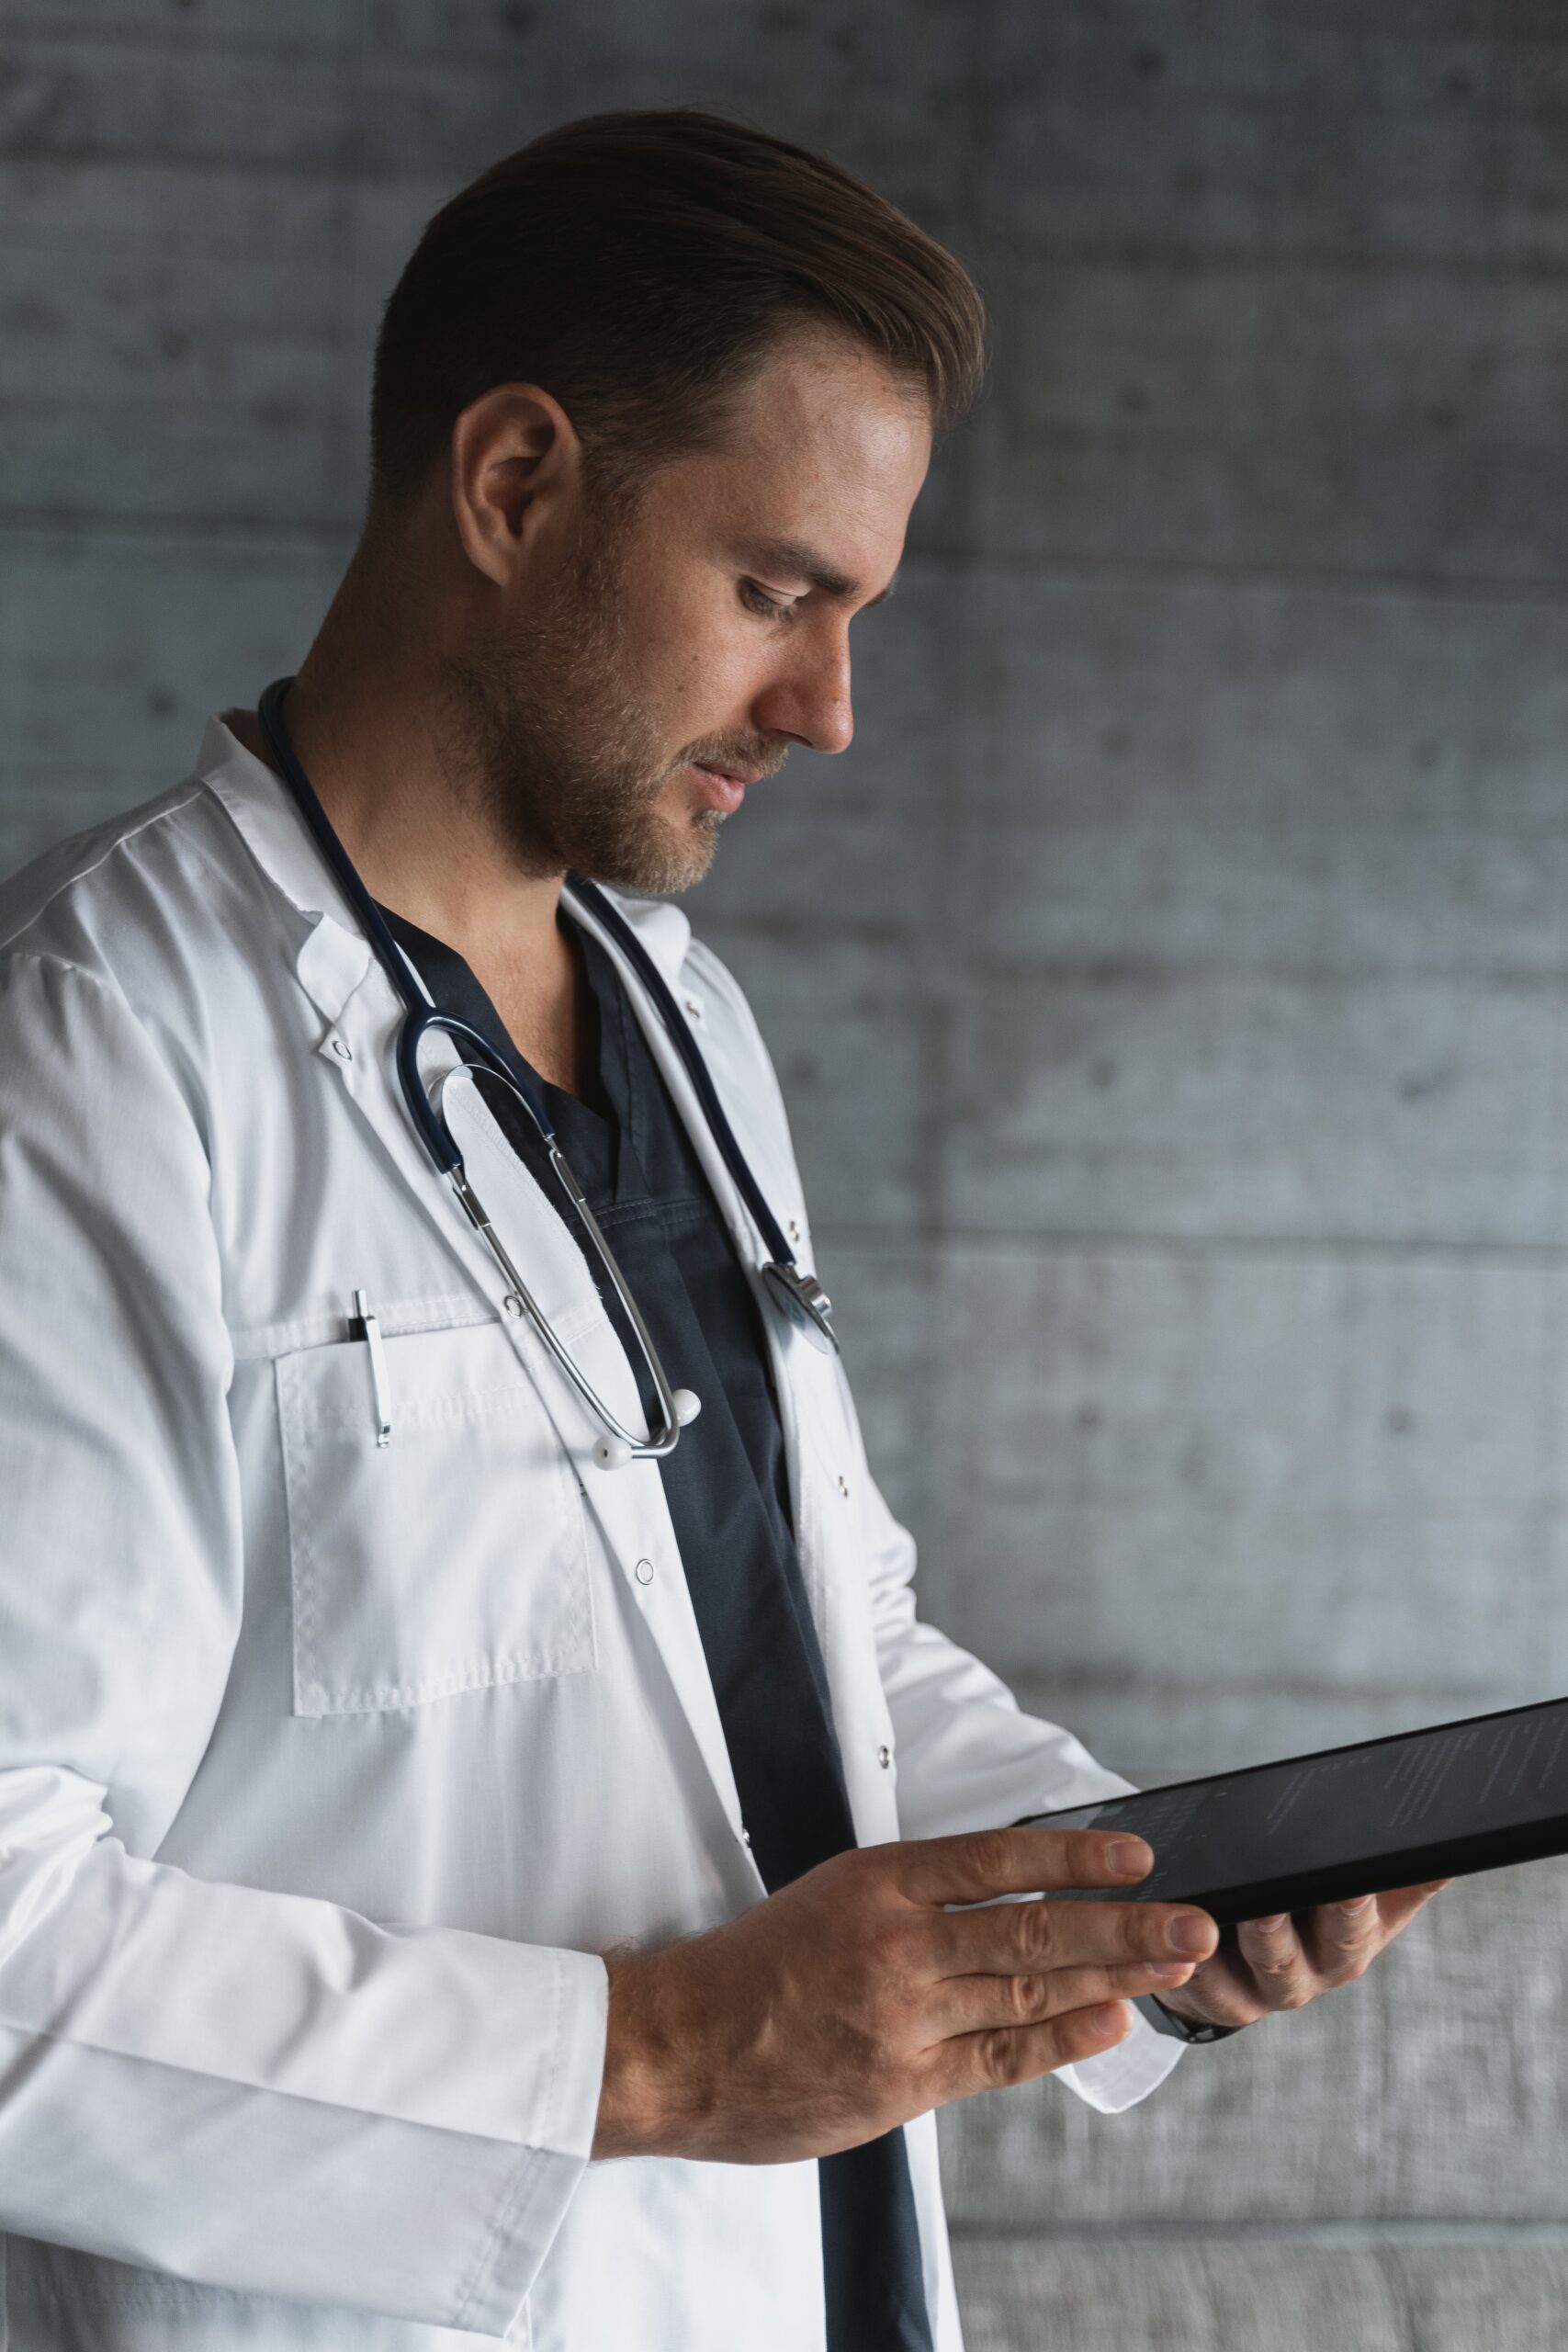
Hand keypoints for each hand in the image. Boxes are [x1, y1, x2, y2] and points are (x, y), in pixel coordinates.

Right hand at [591, 1827, 1218, 2162]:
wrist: (679, 2044)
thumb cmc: (758, 1965)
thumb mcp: (836, 1894)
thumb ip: (921, 1898)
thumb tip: (1017, 1893)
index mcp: (878, 1880)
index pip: (999, 1857)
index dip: (1077, 1854)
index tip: (1139, 1852)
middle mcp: (897, 1942)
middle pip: (1034, 1928)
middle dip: (1126, 1924)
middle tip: (1194, 1919)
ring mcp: (901, 2016)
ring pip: (1028, 1990)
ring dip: (1113, 1977)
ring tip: (1173, 1962)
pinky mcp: (900, 2083)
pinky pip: (999, 2057)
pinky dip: (1061, 2039)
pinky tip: (1110, 2022)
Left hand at [1153, 1879, 1449, 2030]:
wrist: (1263, 1957)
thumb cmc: (1317, 1910)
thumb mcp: (1369, 1896)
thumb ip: (1403, 1874)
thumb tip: (1448, 1849)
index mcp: (1346, 1946)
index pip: (1353, 1930)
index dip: (1349, 1910)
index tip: (1344, 1883)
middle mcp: (1303, 1977)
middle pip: (1290, 1962)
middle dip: (1279, 1935)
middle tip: (1265, 1905)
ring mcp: (1253, 1994)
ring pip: (1224, 1981)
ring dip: (1215, 1953)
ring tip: (1209, 1920)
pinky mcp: (1207, 2000)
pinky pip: (1186, 1985)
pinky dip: (1172, 1964)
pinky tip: (1160, 1933)